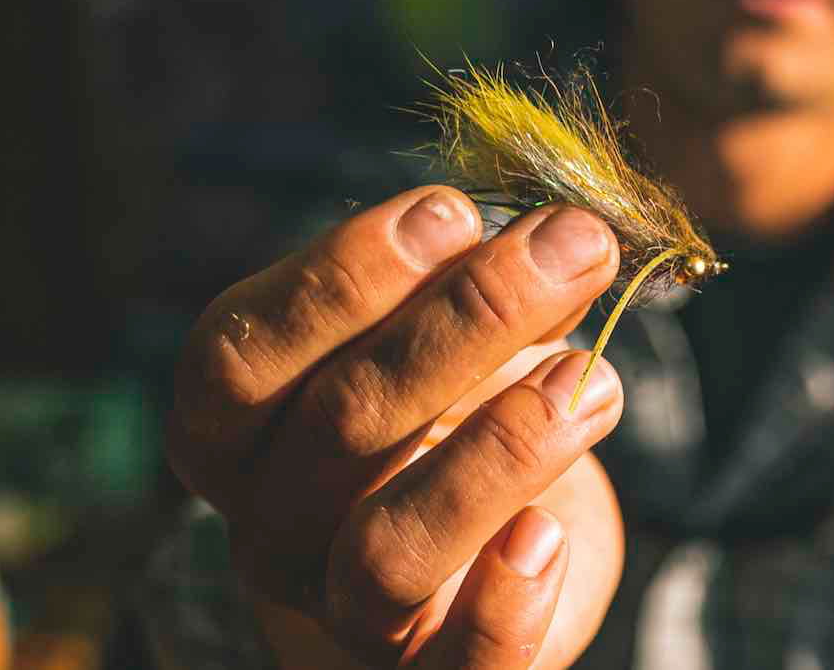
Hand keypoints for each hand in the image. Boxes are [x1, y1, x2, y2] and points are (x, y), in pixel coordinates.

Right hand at [166, 186, 625, 667]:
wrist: (469, 569)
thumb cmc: (445, 423)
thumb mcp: (447, 346)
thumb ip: (476, 292)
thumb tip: (561, 233)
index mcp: (240, 430)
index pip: (243, 353)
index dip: (342, 278)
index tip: (452, 210)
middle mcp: (270, 524)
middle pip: (341, 421)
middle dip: (470, 319)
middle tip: (574, 246)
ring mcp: (342, 612)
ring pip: (389, 546)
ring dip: (503, 449)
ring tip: (593, 379)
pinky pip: (457, 667)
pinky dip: (503, 605)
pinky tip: (551, 534)